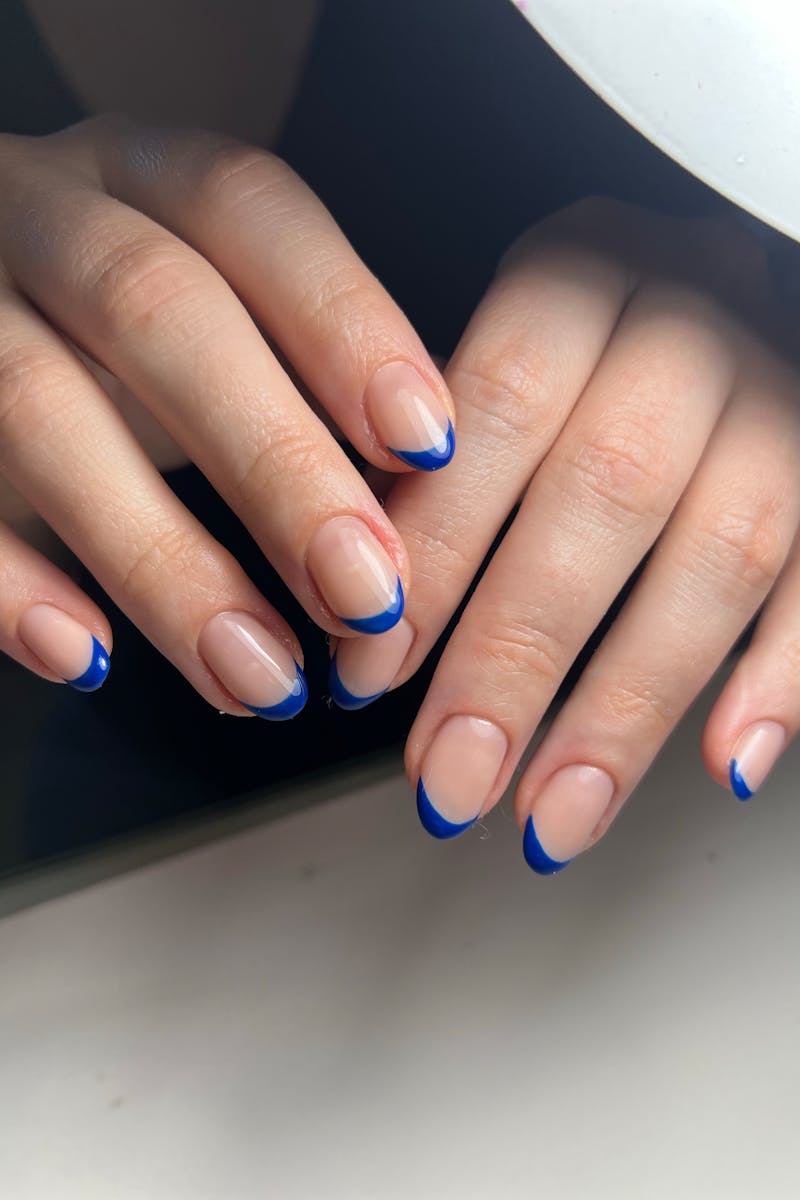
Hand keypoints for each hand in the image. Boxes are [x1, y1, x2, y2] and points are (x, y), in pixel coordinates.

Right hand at [0, 115, 454, 712]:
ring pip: (36, 406)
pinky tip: (88, 659)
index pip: (246, 208)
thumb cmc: (113, 338)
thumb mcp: (208, 319)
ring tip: (260, 677)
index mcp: (138, 178)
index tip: (429, 447)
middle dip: (274, 461)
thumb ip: (304, 377)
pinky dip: (8, 586)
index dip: (343, 321)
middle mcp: (36, 217)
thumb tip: (428, 485)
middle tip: (363, 594)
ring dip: (162, 559)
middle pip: (154, 309)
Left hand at [331, 198, 799, 869]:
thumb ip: (436, 468)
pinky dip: (782, 675)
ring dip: (629, 704)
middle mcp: (692, 317)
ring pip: (722, 548)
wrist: (704, 305)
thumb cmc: (570, 356)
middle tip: (452, 778)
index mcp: (582, 270)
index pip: (499, 406)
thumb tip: (367, 626)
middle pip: (606, 489)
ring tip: (555, 814)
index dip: (434, 552)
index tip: (370, 672)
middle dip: (516, 656)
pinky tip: (726, 763)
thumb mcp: (492, 361)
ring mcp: (784, 391)